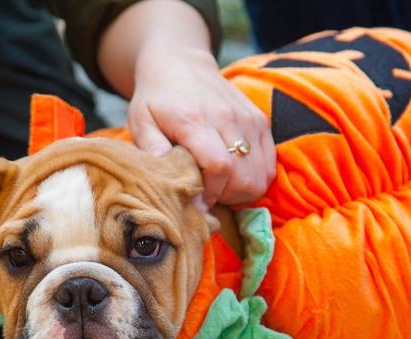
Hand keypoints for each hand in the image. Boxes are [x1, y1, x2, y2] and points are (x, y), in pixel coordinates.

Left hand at [129, 46, 274, 207]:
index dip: (211, 194)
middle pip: (244, 176)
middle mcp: (228, 119)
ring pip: (261, 173)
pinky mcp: (260, 120)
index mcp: (196, 121)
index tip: (197, 202)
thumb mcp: (141, 121)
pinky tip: (234, 174)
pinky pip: (269, 163)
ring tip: (221, 186)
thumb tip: (166, 178)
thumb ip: (151, 149)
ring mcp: (248, 119)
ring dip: (243, 189)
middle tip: (208, 195)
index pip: (219, 167)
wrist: (180, 64)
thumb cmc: (156, 99)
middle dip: (228, 196)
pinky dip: (255, 176)